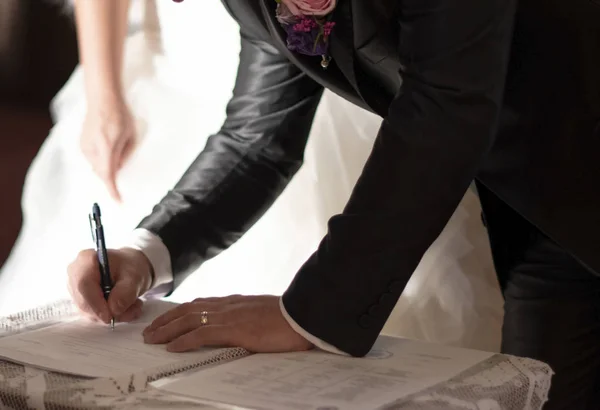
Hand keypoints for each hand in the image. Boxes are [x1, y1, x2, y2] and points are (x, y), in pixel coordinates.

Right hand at [67, 247, 152, 322]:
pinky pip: (93, 315)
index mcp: (86, 259)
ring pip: (89, 312)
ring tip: (134, 306)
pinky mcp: (81, 301)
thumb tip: (114, 310)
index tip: (110, 316)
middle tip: (133, 310)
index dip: (95, 303)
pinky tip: (126, 307)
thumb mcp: (135, 277)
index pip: (83, 285)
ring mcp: (76, 289)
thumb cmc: (130, 266)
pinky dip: (111, 315)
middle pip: (84, 302)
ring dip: (114, 315)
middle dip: (108, 312)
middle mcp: (75, 274)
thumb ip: (126, 292)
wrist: (129, 267)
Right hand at [80, 100, 135, 201]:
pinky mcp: (82, 144)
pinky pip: (93, 158)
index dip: (112, 190)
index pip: (108, 175)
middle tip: (120, 170)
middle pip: (101, 172)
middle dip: (110, 177)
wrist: (102, 100)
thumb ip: (123, 154)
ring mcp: (85, 146)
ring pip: (97, 166)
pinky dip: (101, 159)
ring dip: (106, 166)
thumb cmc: (119, 115)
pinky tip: (107, 146)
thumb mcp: (129, 136)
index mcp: (106, 147)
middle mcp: (92, 148)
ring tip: (115, 147)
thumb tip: (118, 169)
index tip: (117, 200)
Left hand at [142, 295, 313, 352]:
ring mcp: (228, 316)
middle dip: (166, 320)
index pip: (199, 304)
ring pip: (188, 320)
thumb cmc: (289, 317)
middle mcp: (227, 305)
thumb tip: (241, 327)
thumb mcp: (263, 315)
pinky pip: (200, 334)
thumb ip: (248, 318)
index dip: (179, 312)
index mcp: (234, 302)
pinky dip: (183, 340)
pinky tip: (171, 347)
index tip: (167, 318)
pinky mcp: (233, 329)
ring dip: (167, 329)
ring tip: (152, 338)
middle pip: (187, 309)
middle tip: (149, 330)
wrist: (302, 313)